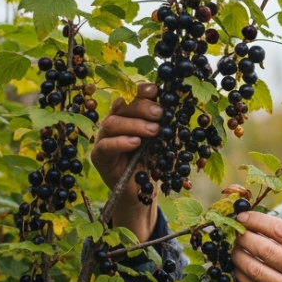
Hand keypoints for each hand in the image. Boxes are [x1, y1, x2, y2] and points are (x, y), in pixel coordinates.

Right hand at [90, 82, 162, 240]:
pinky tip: (135, 143)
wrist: (141, 191)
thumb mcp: (164, 142)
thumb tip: (182, 110)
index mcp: (129, 114)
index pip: (132, 95)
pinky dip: (121, 142)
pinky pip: (106, 145)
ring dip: (135, 124)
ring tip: (154, 131)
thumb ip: (168, 127)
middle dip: (142, 106)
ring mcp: (104, 138)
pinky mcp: (99, 156)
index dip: (142, 89)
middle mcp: (114, 121)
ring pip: (112, 123)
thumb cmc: (153, 163)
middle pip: (122, 105)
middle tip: (160, 114)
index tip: (157, 90)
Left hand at [231, 211, 281, 281]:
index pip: (281, 230)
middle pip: (264, 248)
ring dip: (238, 256)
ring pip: (254, 268)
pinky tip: (239, 268)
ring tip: (233, 249)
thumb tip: (256, 225)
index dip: (257, 220)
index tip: (242, 215)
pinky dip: (241, 276)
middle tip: (233, 232)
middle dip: (243, 237)